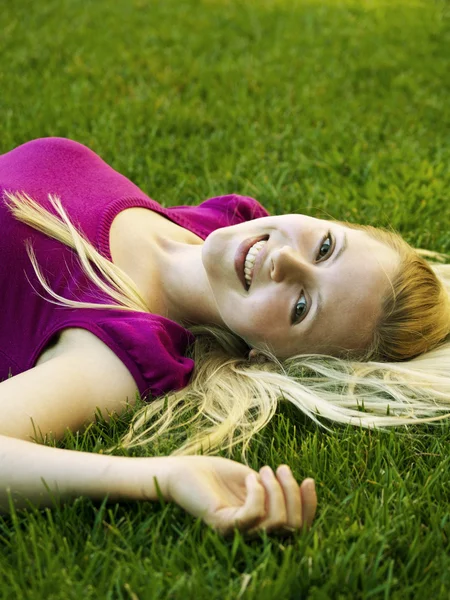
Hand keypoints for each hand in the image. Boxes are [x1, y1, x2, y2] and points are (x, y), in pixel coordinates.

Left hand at [166, 456, 316, 535]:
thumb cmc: (218, 475)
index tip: (308, 479)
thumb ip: (277, 490)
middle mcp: (253, 534)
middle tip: (279, 468)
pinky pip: (253, 515)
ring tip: (262, 470)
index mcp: (263, 524)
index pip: (298, 528)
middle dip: (292, 493)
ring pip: (277, 521)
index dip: (310, 506)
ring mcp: (238, 532)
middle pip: (293, 526)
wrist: (184, 472)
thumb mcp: (256, 480)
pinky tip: (249, 477)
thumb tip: (306, 487)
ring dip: (276, 489)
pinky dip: (258, 492)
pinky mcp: (223, 526)